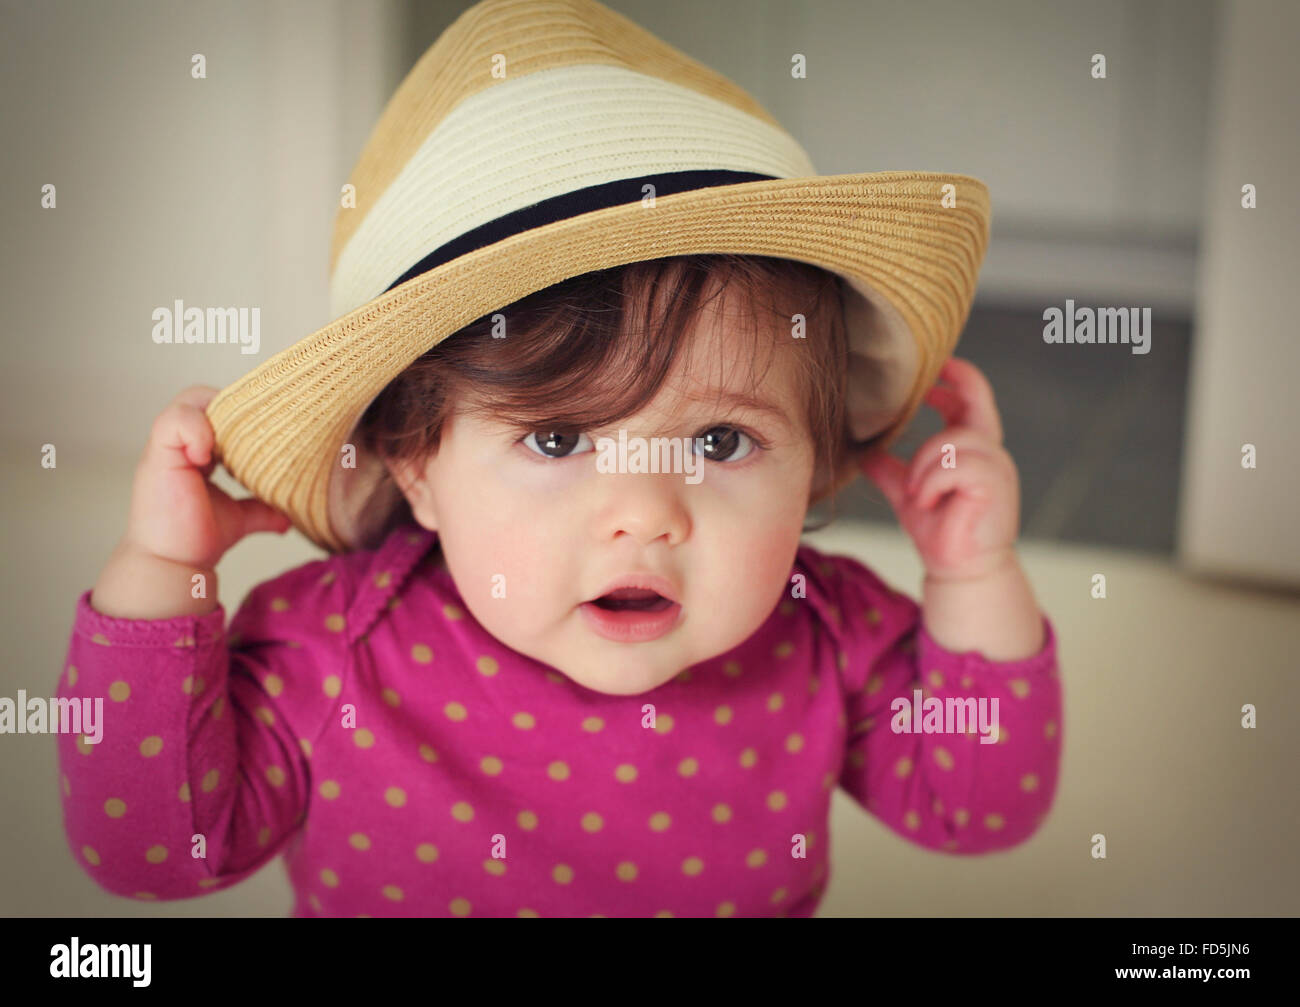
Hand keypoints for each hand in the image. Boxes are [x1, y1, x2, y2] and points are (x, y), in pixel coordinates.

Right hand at [120, 385, 290, 567]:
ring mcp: (168, 448)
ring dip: (217, 414)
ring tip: (229, 447)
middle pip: (205, 396)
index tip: (269, 428)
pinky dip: (195, 430)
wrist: (171, 565)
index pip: (219, 409)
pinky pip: (173, 422)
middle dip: (235, 407)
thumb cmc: (195, 538)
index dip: (243, 411)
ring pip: (190, 401)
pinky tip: (207, 457)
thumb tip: (290, 518)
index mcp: (199, 451)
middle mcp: (183, 444)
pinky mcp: (158, 457)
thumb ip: (262, 510)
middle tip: (257, 431)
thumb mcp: (239, 517)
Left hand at [860, 358, 1020, 581]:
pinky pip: (958, 466)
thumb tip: (863, 452)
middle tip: (920, 397)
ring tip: (916, 490)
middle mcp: (990, 453)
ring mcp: (997, 468)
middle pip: (973, 404)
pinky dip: (933, 481)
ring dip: (926, 463)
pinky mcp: (995, 486)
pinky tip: (925, 500)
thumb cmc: (939, 532)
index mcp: (973, 450)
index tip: (936, 365)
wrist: (958, 570)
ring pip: (955, 439)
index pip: (974, 398)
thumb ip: (889, 469)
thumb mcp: (907, 493)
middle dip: (943, 400)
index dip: (958, 376)